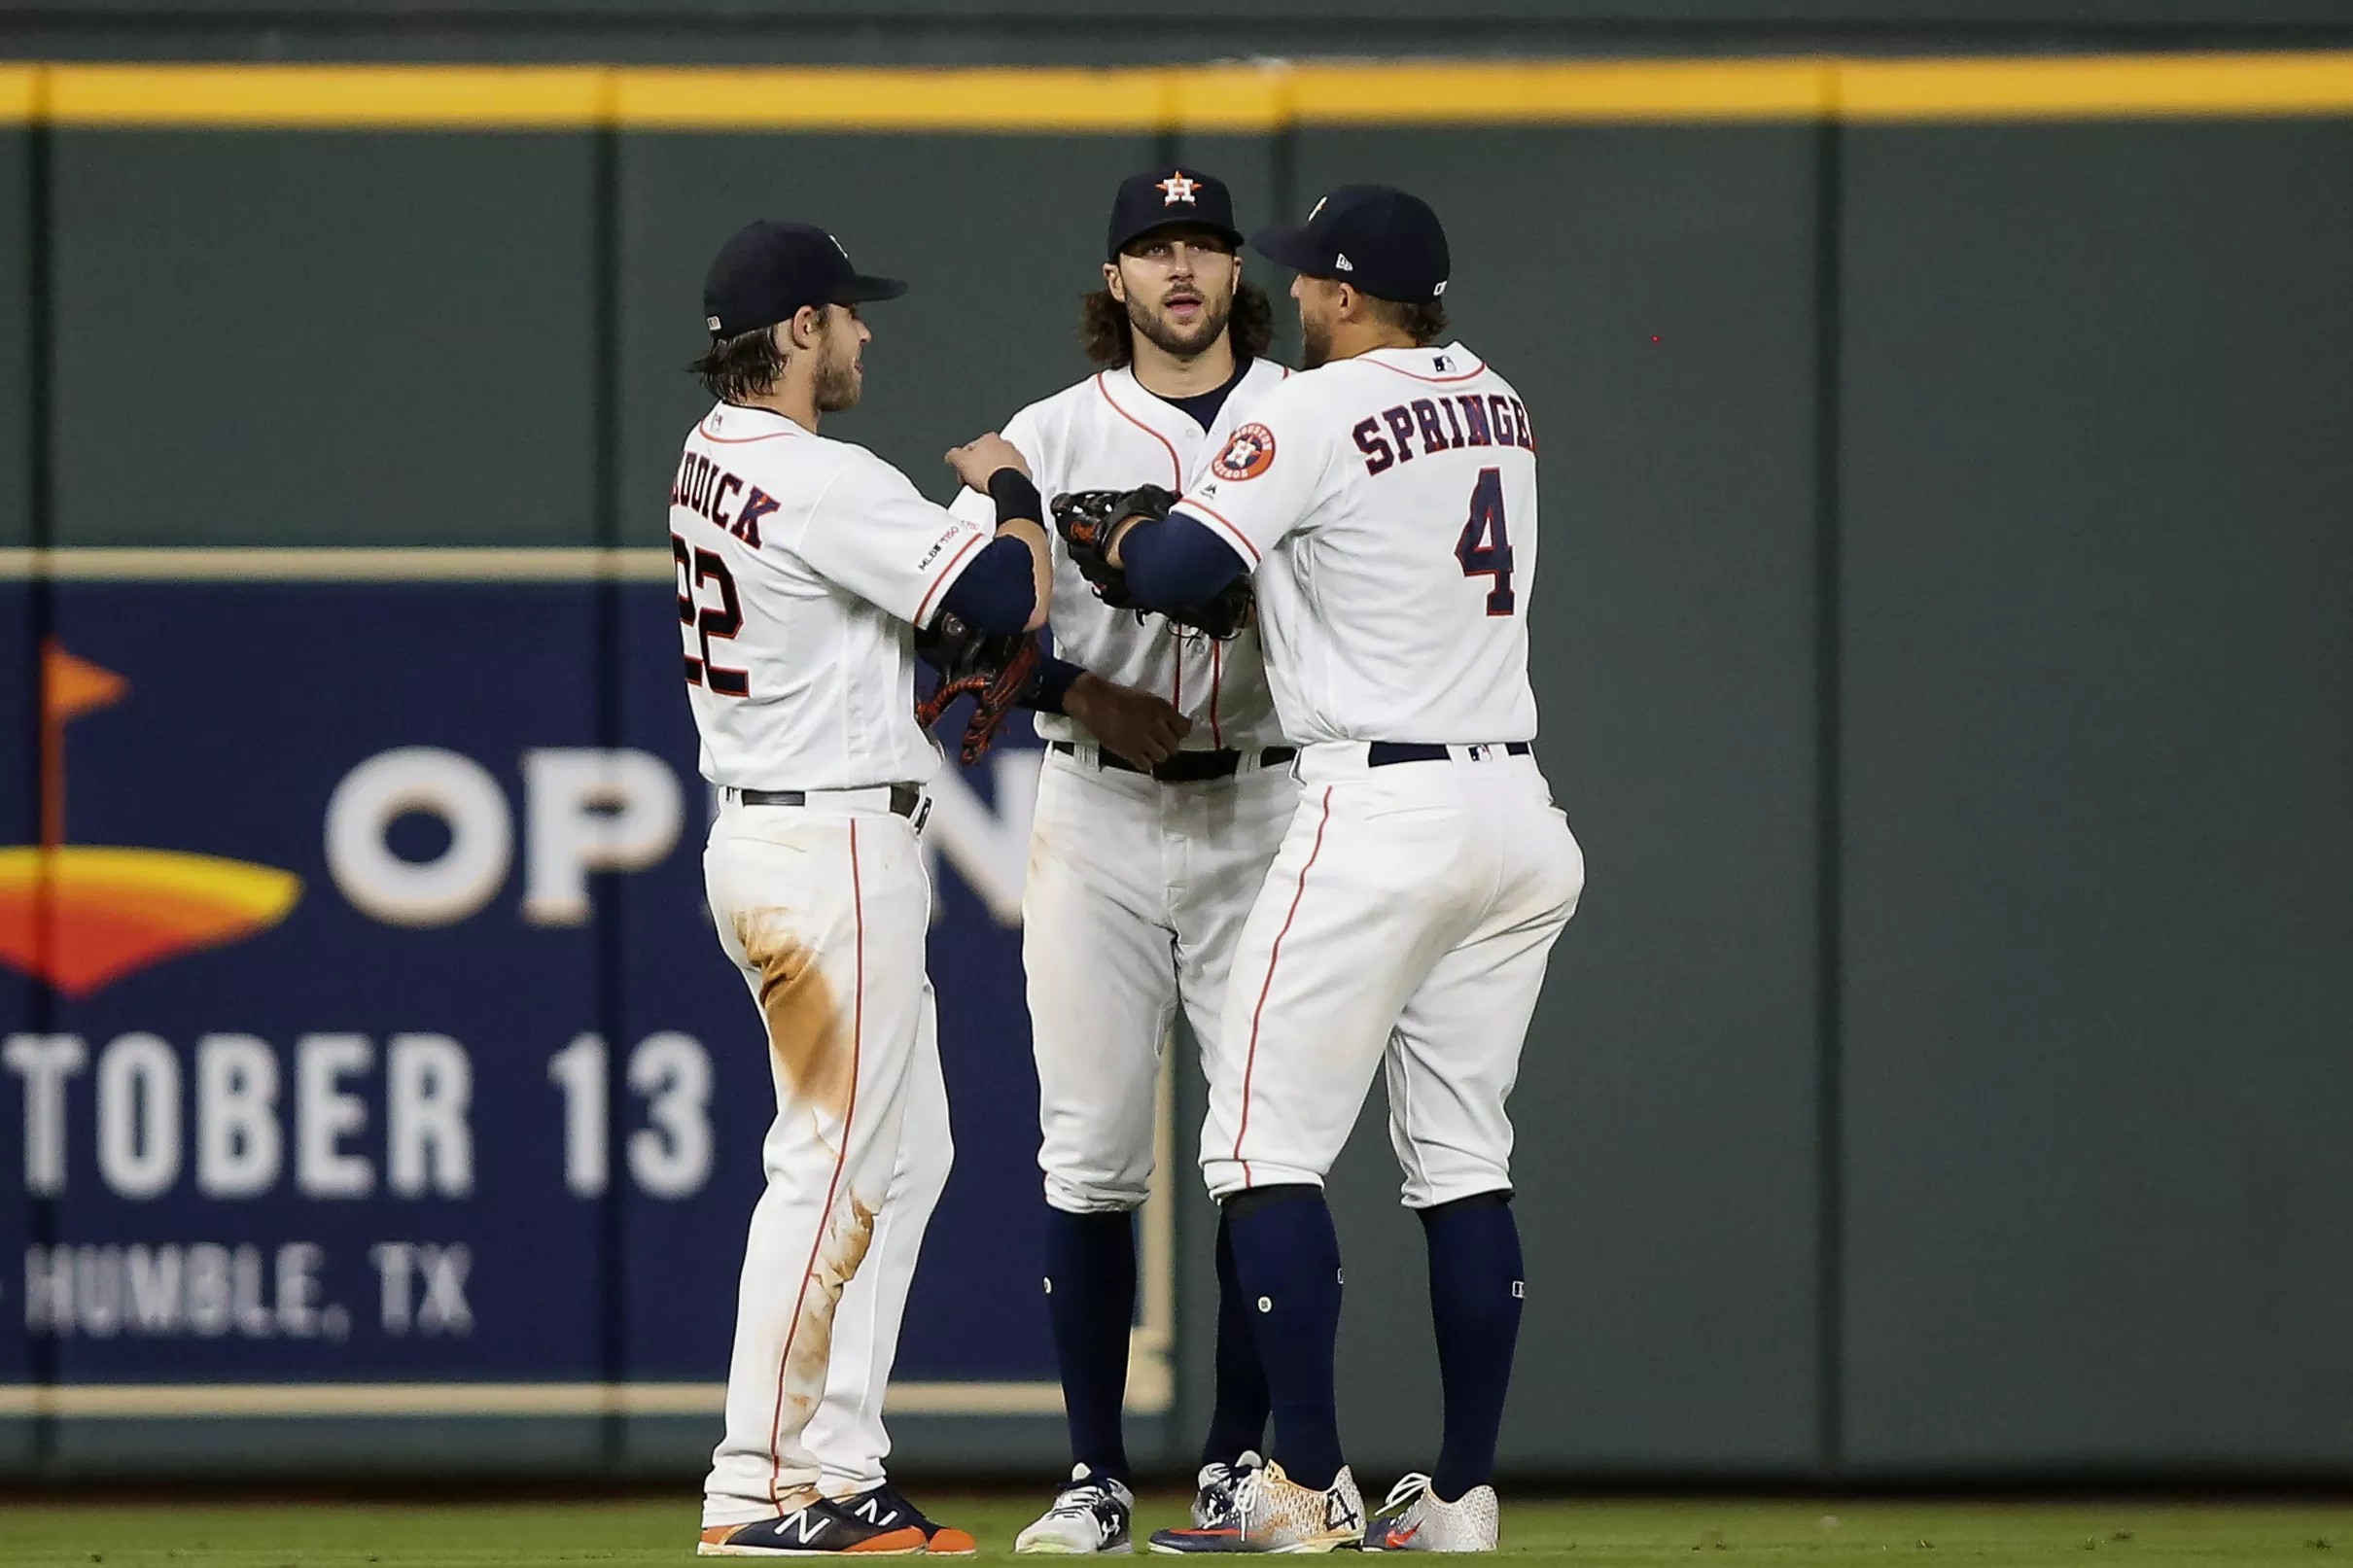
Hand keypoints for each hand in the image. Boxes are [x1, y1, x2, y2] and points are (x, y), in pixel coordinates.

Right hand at [944, 433, 1029, 492]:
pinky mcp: (1025, 472)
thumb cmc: (989, 472)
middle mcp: (1006, 445)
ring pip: (999, 466)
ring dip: (992, 475)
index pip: (971, 447)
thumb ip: (953, 455)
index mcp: (989, 438)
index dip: (963, 462)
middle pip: (986, 457)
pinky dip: (1004, 481)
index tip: (962, 473)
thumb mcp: (960, 461)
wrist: (1009, 486)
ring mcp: (1017, 458)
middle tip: (972, 480)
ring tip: (986, 487)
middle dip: (978, 468)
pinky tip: (998, 489)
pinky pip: (1011, 476)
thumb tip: (951, 456)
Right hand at [1065, 674, 1191, 767]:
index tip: (1176, 733)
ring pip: (1162, 757)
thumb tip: (1171, 724)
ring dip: (1157, 754)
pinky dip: (1145, 762)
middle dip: (1169, 745)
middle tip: (1160, 742)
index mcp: (1162, 709)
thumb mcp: (1147, 698)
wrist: (1096, 702)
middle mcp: (1156, 726)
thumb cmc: (1118, 697)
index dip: (1180, 732)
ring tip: (1148, 749)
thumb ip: (1161, 712)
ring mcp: (1144, 741)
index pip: (1185, 728)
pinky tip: (1140, 756)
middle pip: (1174, 746)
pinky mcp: (1130, 752)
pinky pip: (1146, 765)